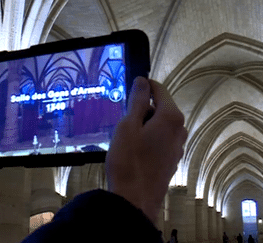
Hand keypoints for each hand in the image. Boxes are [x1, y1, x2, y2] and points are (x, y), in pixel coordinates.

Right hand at [105, 76, 186, 222]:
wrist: (134, 199)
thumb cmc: (128, 161)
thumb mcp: (127, 126)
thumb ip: (137, 101)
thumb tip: (142, 81)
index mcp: (170, 117)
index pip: (159, 89)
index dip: (142, 86)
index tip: (127, 88)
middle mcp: (180, 129)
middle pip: (160, 107)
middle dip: (142, 109)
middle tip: (121, 120)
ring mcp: (177, 146)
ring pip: (160, 125)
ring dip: (144, 125)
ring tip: (125, 138)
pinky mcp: (172, 159)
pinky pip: (160, 139)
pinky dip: (148, 138)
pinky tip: (133, 151)